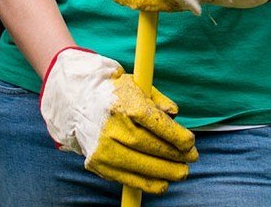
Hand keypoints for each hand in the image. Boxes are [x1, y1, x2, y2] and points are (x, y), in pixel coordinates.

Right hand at [39, 47, 197, 193]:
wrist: (78, 103)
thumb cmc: (116, 94)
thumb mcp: (137, 86)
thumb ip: (158, 100)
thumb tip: (175, 114)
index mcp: (122, 102)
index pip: (153, 122)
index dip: (175, 135)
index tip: (190, 142)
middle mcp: (110, 125)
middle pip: (148, 145)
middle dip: (174, 155)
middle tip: (192, 158)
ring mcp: (102, 146)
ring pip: (140, 165)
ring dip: (166, 172)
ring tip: (182, 172)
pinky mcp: (98, 162)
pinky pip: (127, 178)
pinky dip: (148, 184)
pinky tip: (163, 182)